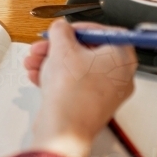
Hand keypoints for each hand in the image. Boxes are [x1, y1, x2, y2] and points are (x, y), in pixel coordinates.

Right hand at [23, 19, 137, 156]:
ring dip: (52, 61)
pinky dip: (57, 77)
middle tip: (44, 46)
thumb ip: (61, 30)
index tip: (64, 30)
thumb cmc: (71, 93)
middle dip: (59, 48)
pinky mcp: (92, 105)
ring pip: (77, 68)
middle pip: (87, 51)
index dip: (79, 28)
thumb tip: (62, 28)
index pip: (104, 32)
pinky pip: (75, 84)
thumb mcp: (62, 48)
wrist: (64, 128)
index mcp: (122, 58)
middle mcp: (120, 76)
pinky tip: (38, 75)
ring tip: (35, 62)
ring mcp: (107, 93)